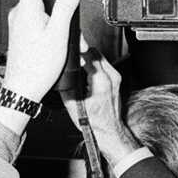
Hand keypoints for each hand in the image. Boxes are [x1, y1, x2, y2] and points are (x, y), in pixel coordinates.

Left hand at [4, 0, 82, 102]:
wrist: (23, 90)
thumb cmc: (37, 66)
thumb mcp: (59, 33)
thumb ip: (66, 6)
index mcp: (26, 11)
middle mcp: (19, 15)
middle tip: (73, 6)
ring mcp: (18, 25)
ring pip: (41, 9)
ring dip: (58, 16)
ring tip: (70, 31)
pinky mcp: (21, 34)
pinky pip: (38, 21)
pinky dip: (52, 25)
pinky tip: (62, 39)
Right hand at [63, 40, 140, 164]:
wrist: (108, 130)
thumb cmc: (93, 122)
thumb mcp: (72, 104)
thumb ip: (66, 85)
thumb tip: (60, 73)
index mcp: (101, 80)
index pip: (89, 55)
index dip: (77, 49)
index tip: (69, 46)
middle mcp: (111, 76)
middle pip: (96, 53)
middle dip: (82, 52)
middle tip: (71, 56)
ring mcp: (116, 77)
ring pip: (101, 57)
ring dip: (89, 57)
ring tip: (78, 64)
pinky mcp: (117, 79)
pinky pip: (104, 64)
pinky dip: (95, 64)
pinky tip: (86, 71)